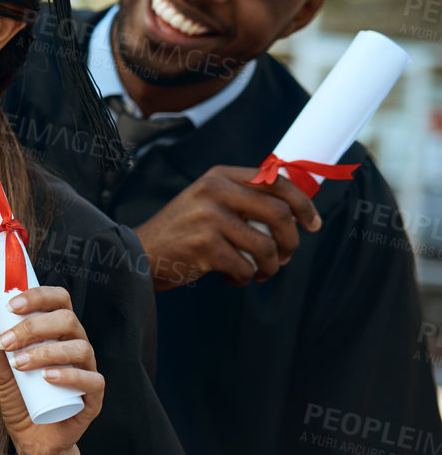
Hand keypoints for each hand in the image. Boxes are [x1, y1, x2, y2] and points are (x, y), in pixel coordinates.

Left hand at [0, 285, 102, 454]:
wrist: (33, 440)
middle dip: (34, 326)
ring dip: (46, 352)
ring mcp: (87, 371)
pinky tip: (48, 378)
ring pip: (80, 348)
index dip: (38, 296)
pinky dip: (70, 376)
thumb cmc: (23, 400)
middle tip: (7, 341)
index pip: (58, 301)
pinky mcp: (93, 398)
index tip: (10, 306)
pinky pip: (92, 381)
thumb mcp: (2, 373)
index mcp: (58, 333)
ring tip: (19, 364)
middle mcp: (76, 346)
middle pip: (68, 320)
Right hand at [134, 164, 319, 289]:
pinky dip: (245, 278)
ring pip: (267, 247)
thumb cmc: (183, 231)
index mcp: (219, 176)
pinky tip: (232, 277)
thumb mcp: (208, 201)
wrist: (141, 252)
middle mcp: (214, 192)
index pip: (276, 182)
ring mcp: (208, 218)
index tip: (312, 224)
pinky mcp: (205, 246)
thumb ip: (244, 198)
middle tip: (285, 257)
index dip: (303, 204)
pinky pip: (246, 267)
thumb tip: (296, 208)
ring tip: (259, 271)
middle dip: (291, 242)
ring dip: (270, 266)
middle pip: (280, 214)